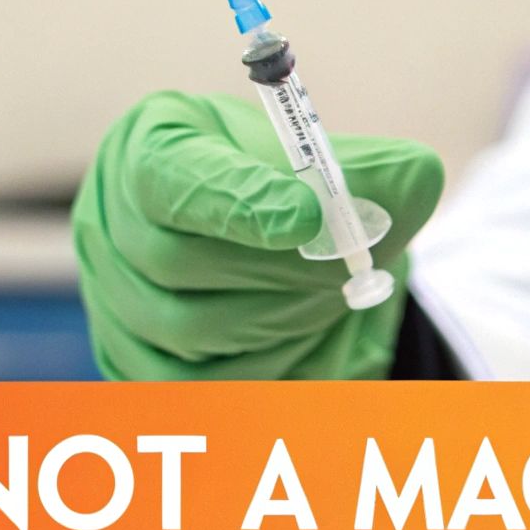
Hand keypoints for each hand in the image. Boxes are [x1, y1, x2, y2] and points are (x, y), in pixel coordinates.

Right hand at [72, 91, 444, 378]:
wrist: (277, 247)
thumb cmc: (294, 189)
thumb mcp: (328, 157)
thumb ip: (374, 167)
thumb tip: (415, 178)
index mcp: (153, 148)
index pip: (172, 176)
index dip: (237, 200)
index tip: (311, 215)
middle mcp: (114, 222)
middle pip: (182, 260)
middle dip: (282, 266)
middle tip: (349, 267)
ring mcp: (116, 298)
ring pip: (195, 327)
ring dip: (284, 315)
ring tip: (331, 297)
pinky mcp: (135, 361)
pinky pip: (202, 380)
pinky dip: (271, 363)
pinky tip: (309, 338)